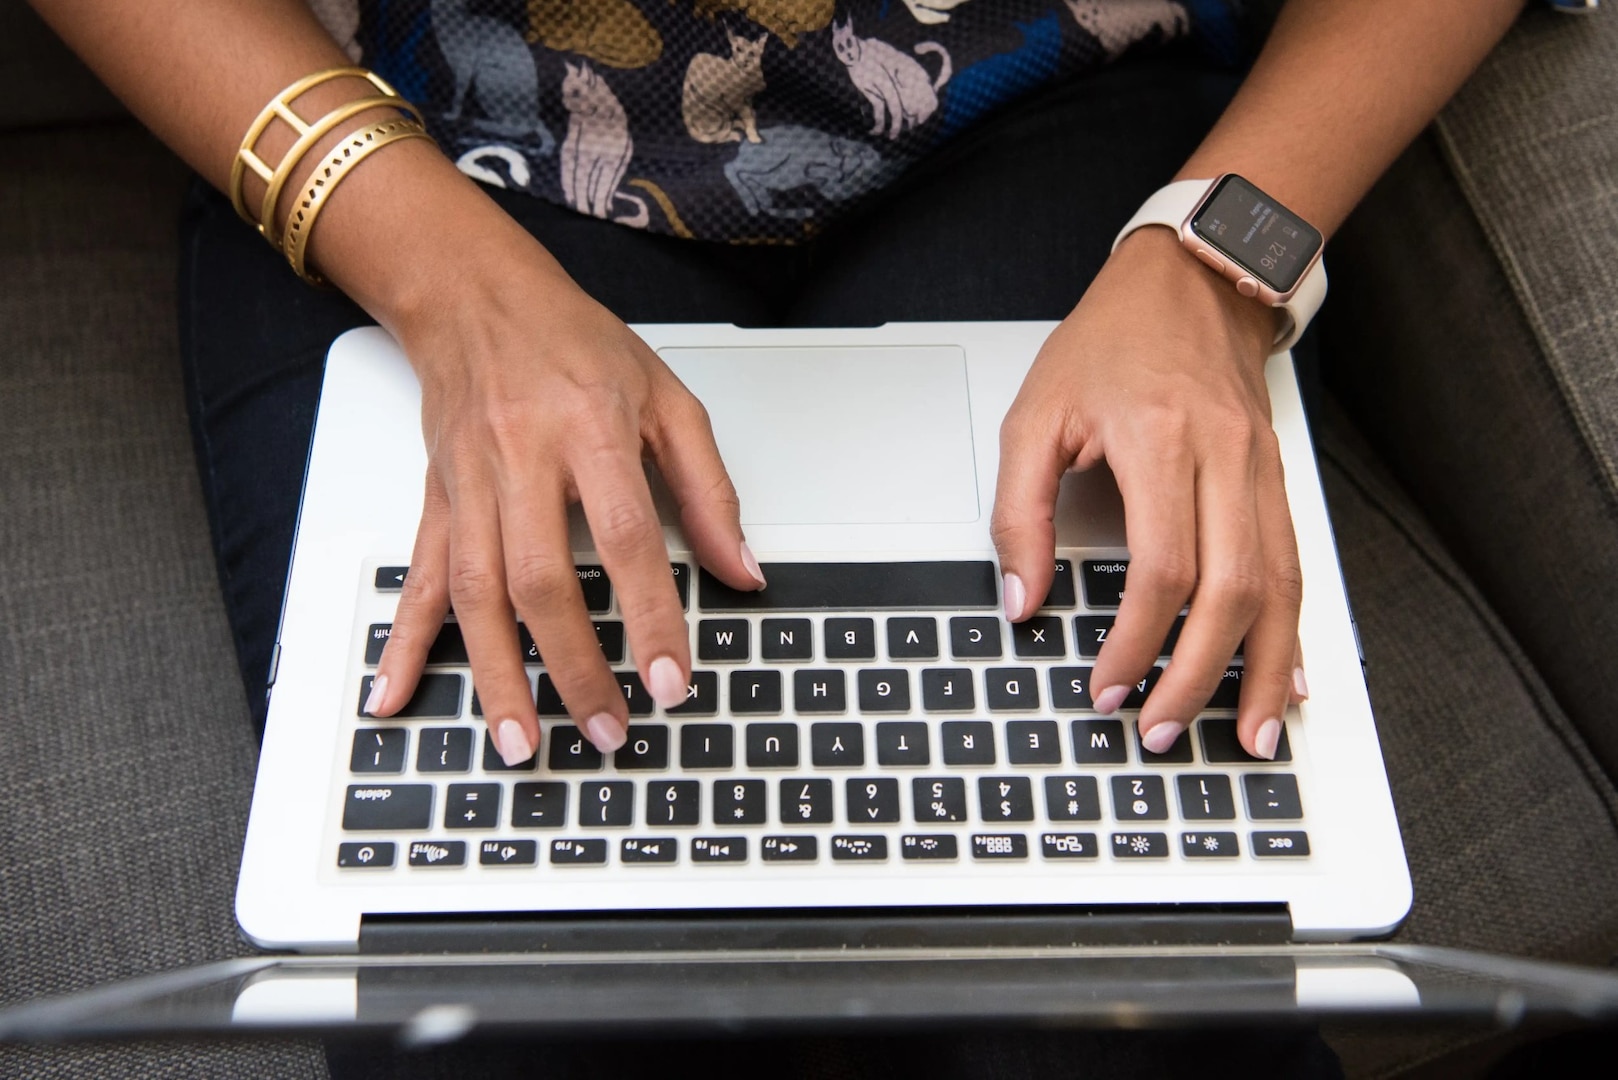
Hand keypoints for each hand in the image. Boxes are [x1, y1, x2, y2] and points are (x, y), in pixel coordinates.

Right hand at [360, 212, 764, 761]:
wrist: (476, 296)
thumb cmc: (575, 344)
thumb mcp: (667, 399)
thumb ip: (709, 490)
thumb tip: (743, 572)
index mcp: (590, 430)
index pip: (626, 538)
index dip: (651, 616)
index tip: (672, 679)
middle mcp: (522, 459)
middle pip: (541, 580)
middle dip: (574, 667)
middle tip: (607, 730)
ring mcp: (470, 485)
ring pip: (475, 595)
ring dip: (497, 676)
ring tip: (521, 742)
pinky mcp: (436, 500)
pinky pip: (417, 579)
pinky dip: (403, 643)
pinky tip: (394, 694)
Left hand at [992, 227, 1306, 758]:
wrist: (1194, 278)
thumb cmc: (1110, 342)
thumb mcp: (1035, 415)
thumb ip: (1019, 512)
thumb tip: (1022, 600)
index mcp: (1162, 440)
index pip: (1162, 568)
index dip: (1136, 641)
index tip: (1106, 686)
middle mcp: (1227, 459)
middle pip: (1232, 591)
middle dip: (1199, 677)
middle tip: (1163, 731)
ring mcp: (1262, 471)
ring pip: (1280, 588)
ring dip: (1264, 671)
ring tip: (1250, 735)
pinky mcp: (1277, 479)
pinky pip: (1296, 566)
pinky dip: (1292, 630)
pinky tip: (1288, 677)